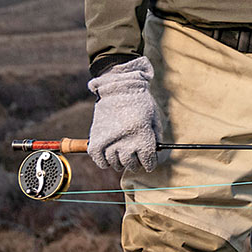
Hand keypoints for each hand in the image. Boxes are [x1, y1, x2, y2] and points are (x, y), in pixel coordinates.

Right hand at [87, 56, 159, 171]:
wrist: (120, 88)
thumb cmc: (141, 103)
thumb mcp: (154, 119)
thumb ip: (155, 139)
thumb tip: (154, 157)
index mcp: (142, 136)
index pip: (147, 161)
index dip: (149, 164)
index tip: (148, 163)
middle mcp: (125, 140)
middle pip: (131, 164)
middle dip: (136, 164)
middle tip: (136, 159)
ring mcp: (109, 140)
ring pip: (115, 163)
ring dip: (120, 163)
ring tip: (122, 156)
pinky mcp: (96, 139)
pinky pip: (99, 159)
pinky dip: (104, 162)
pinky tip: (109, 158)